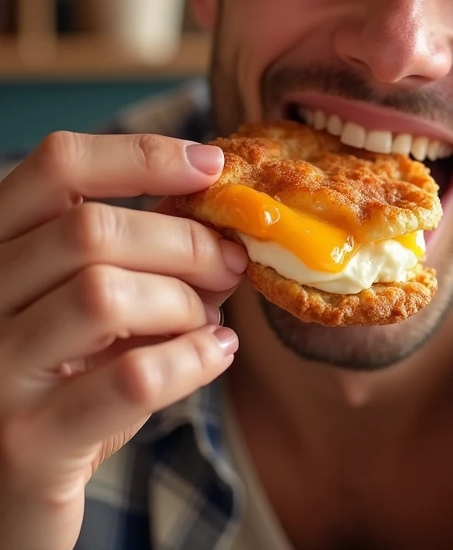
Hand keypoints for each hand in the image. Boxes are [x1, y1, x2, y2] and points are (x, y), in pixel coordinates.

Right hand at [0, 131, 246, 549]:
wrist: (12, 498)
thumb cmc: (64, 389)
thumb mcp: (90, 311)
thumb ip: (139, 259)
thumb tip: (222, 220)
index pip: (55, 165)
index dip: (141, 155)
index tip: (210, 166)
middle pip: (89, 230)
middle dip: (183, 239)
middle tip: (230, 260)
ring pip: (105, 294)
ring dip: (183, 300)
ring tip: (208, 318)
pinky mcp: (26, 443)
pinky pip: (130, 378)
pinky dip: (193, 357)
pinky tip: (217, 353)